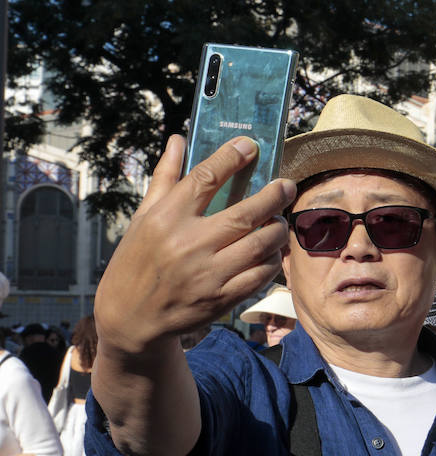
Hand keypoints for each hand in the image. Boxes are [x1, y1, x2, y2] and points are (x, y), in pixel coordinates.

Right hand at [94, 135, 294, 353]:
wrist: (129, 317)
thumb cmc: (137, 260)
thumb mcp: (143, 217)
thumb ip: (165, 177)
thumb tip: (178, 139)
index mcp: (166, 218)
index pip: (205, 178)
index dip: (231, 157)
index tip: (250, 145)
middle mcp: (187, 244)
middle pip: (245, 213)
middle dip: (274, 195)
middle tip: (286, 185)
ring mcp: (207, 274)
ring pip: (260, 244)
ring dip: (277, 229)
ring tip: (278, 220)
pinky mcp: (221, 299)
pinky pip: (260, 274)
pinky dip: (271, 259)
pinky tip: (271, 251)